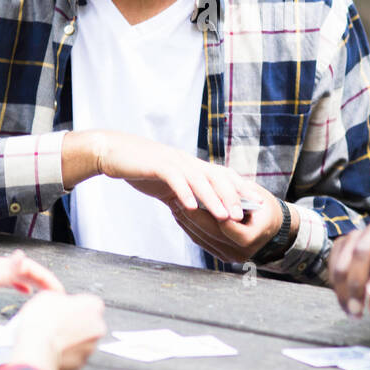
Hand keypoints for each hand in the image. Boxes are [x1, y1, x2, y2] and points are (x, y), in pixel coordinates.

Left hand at [0, 250, 64, 305]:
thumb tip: (23, 258)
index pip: (28, 267)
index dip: (46, 278)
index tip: (60, 293)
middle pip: (24, 268)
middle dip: (44, 279)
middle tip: (60, 296)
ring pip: (16, 272)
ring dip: (34, 280)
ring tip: (47, 293)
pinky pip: (5, 277)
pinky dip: (20, 282)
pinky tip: (22, 290)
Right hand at [9, 291, 106, 369]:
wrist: (36, 347)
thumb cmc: (42, 320)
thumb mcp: (48, 296)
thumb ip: (60, 296)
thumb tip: (59, 299)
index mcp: (94, 305)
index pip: (88, 303)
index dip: (73, 306)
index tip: (62, 310)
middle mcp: (98, 326)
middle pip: (88, 323)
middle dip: (75, 324)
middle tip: (57, 324)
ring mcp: (91, 347)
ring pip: (82, 341)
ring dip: (71, 340)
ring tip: (53, 338)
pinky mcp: (81, 363)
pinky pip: (74, 356)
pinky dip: (66, 354)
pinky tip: (53, 349)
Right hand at [79, 130, 248, 222]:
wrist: (113, 152)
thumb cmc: (141, 169)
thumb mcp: (167, 182)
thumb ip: (183, 193)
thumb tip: (198, 211)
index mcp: (192, 166)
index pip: (222, 176)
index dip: (240, 189)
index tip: (256, 203)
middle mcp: (187, 162)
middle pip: (217, 177)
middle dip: (232, 196)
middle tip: (243, 215)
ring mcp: (173, 162)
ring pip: (199, 180)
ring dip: (214, 199)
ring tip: (224, 216)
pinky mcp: (157, 165)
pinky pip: (174, 179)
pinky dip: (184, 192)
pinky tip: (191, 207)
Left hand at [165, 179, 292, 264]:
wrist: (275, 229)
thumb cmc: (265, 208)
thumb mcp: (255, 198)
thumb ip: (233, 196)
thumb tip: (209, 189)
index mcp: (250, 238)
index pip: (223, 223)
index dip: (206, 208)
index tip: (192, 192)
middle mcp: (239, 252)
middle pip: (209, 232)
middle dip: (191, 214)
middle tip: (176, 197)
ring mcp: (229, 257)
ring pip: (202, 239)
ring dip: (187, 222)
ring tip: (175, 204)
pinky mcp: (222, 256)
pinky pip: (202, 242)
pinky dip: (191, 228)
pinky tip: (182, 215)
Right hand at [329, 225, 369, 318]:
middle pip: (359, 255)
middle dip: (356, 286)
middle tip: (358, 312)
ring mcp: (353, 236)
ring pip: (341, 265)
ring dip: (343, 293)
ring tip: (352, 314)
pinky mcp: (339, 245)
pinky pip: (332, 269)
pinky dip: (337, 290)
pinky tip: (346, 305)